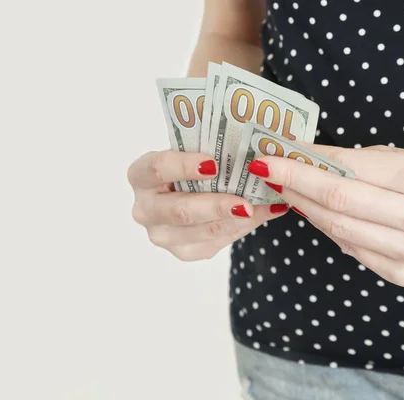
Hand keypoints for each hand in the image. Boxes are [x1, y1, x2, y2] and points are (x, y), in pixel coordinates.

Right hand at [127, 150, 288, 260]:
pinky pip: (213, 244)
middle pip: (180, 210)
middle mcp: (144, 208)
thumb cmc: (192, 165)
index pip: (158, 169)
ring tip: (262, 209)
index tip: (213, 164)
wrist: (189, 191)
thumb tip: (254, 156)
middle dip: (216, 206)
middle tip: (246, 203)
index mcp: (140, 175)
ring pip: (200, 231)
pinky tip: (259, 216)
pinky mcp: (181, 252)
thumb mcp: (193, 152)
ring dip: (234, 221)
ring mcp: (160, 234)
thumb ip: (211, 152)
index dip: (184, 166)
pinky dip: (239, 229)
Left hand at [248, 144, 403, 285]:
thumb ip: (354, 162)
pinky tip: (314, 214)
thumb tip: (301, 161)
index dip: (302, 164)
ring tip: (284, 191)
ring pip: (337, 231)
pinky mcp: (402, 276)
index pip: (344, 171)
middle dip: (293, 186)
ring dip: (303, 209)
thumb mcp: (401, 157)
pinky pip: (350, 250)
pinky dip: (327, 230)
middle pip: (335, 204)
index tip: (273, 155)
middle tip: (267, 172)